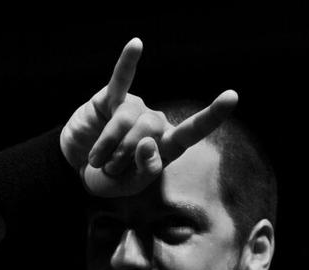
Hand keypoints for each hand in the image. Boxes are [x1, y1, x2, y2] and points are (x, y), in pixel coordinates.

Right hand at [61, 39, 237, 196]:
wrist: (76, 169)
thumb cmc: (108, 179)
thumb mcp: (129, 186)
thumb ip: (145, 170)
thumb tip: (148, 142)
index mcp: (165, 147)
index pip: (191, 131)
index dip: (210, 116)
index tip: (231, 97)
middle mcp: (154, 123)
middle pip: (150, 130)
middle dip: (124, 155)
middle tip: (109, 169)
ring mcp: (134, 108)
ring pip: (127, 120)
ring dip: (108, 146)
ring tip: (96, 159)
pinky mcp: (110, 98)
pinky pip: (119, 81)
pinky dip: (126, 64)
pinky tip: (136, 44)